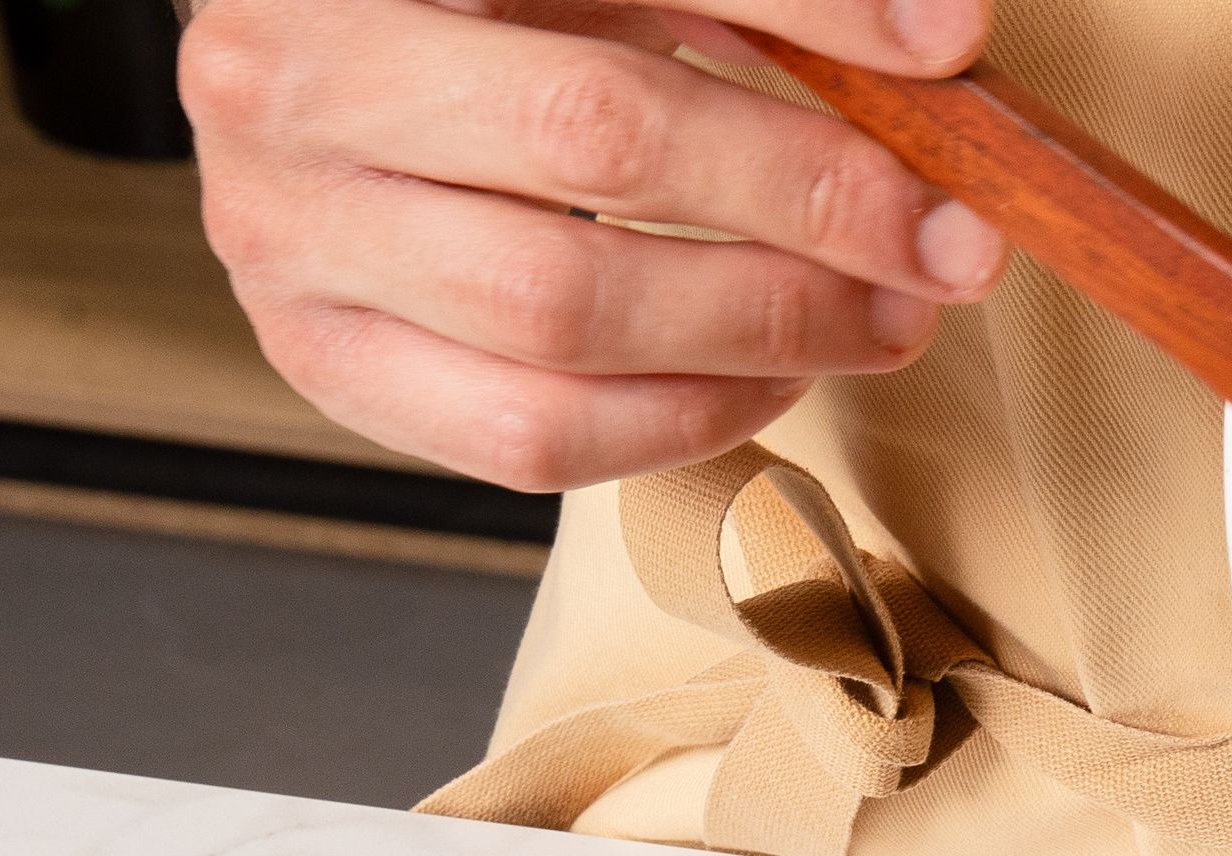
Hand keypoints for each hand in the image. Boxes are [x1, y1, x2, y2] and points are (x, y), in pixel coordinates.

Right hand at [179, 0, 1010, 491]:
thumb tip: (941, 40)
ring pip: (562, 322)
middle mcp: (287, 82)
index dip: (805, 15)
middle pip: (595, 150)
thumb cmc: (480, 7)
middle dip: (802, 208)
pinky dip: (681, 418)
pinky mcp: (325, 361)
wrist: (314, 69)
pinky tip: (763, 373)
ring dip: (759, 333)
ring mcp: (284, 237)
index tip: (947, 60)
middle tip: (937, 240)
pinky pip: (531, 437)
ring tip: (869, 316)